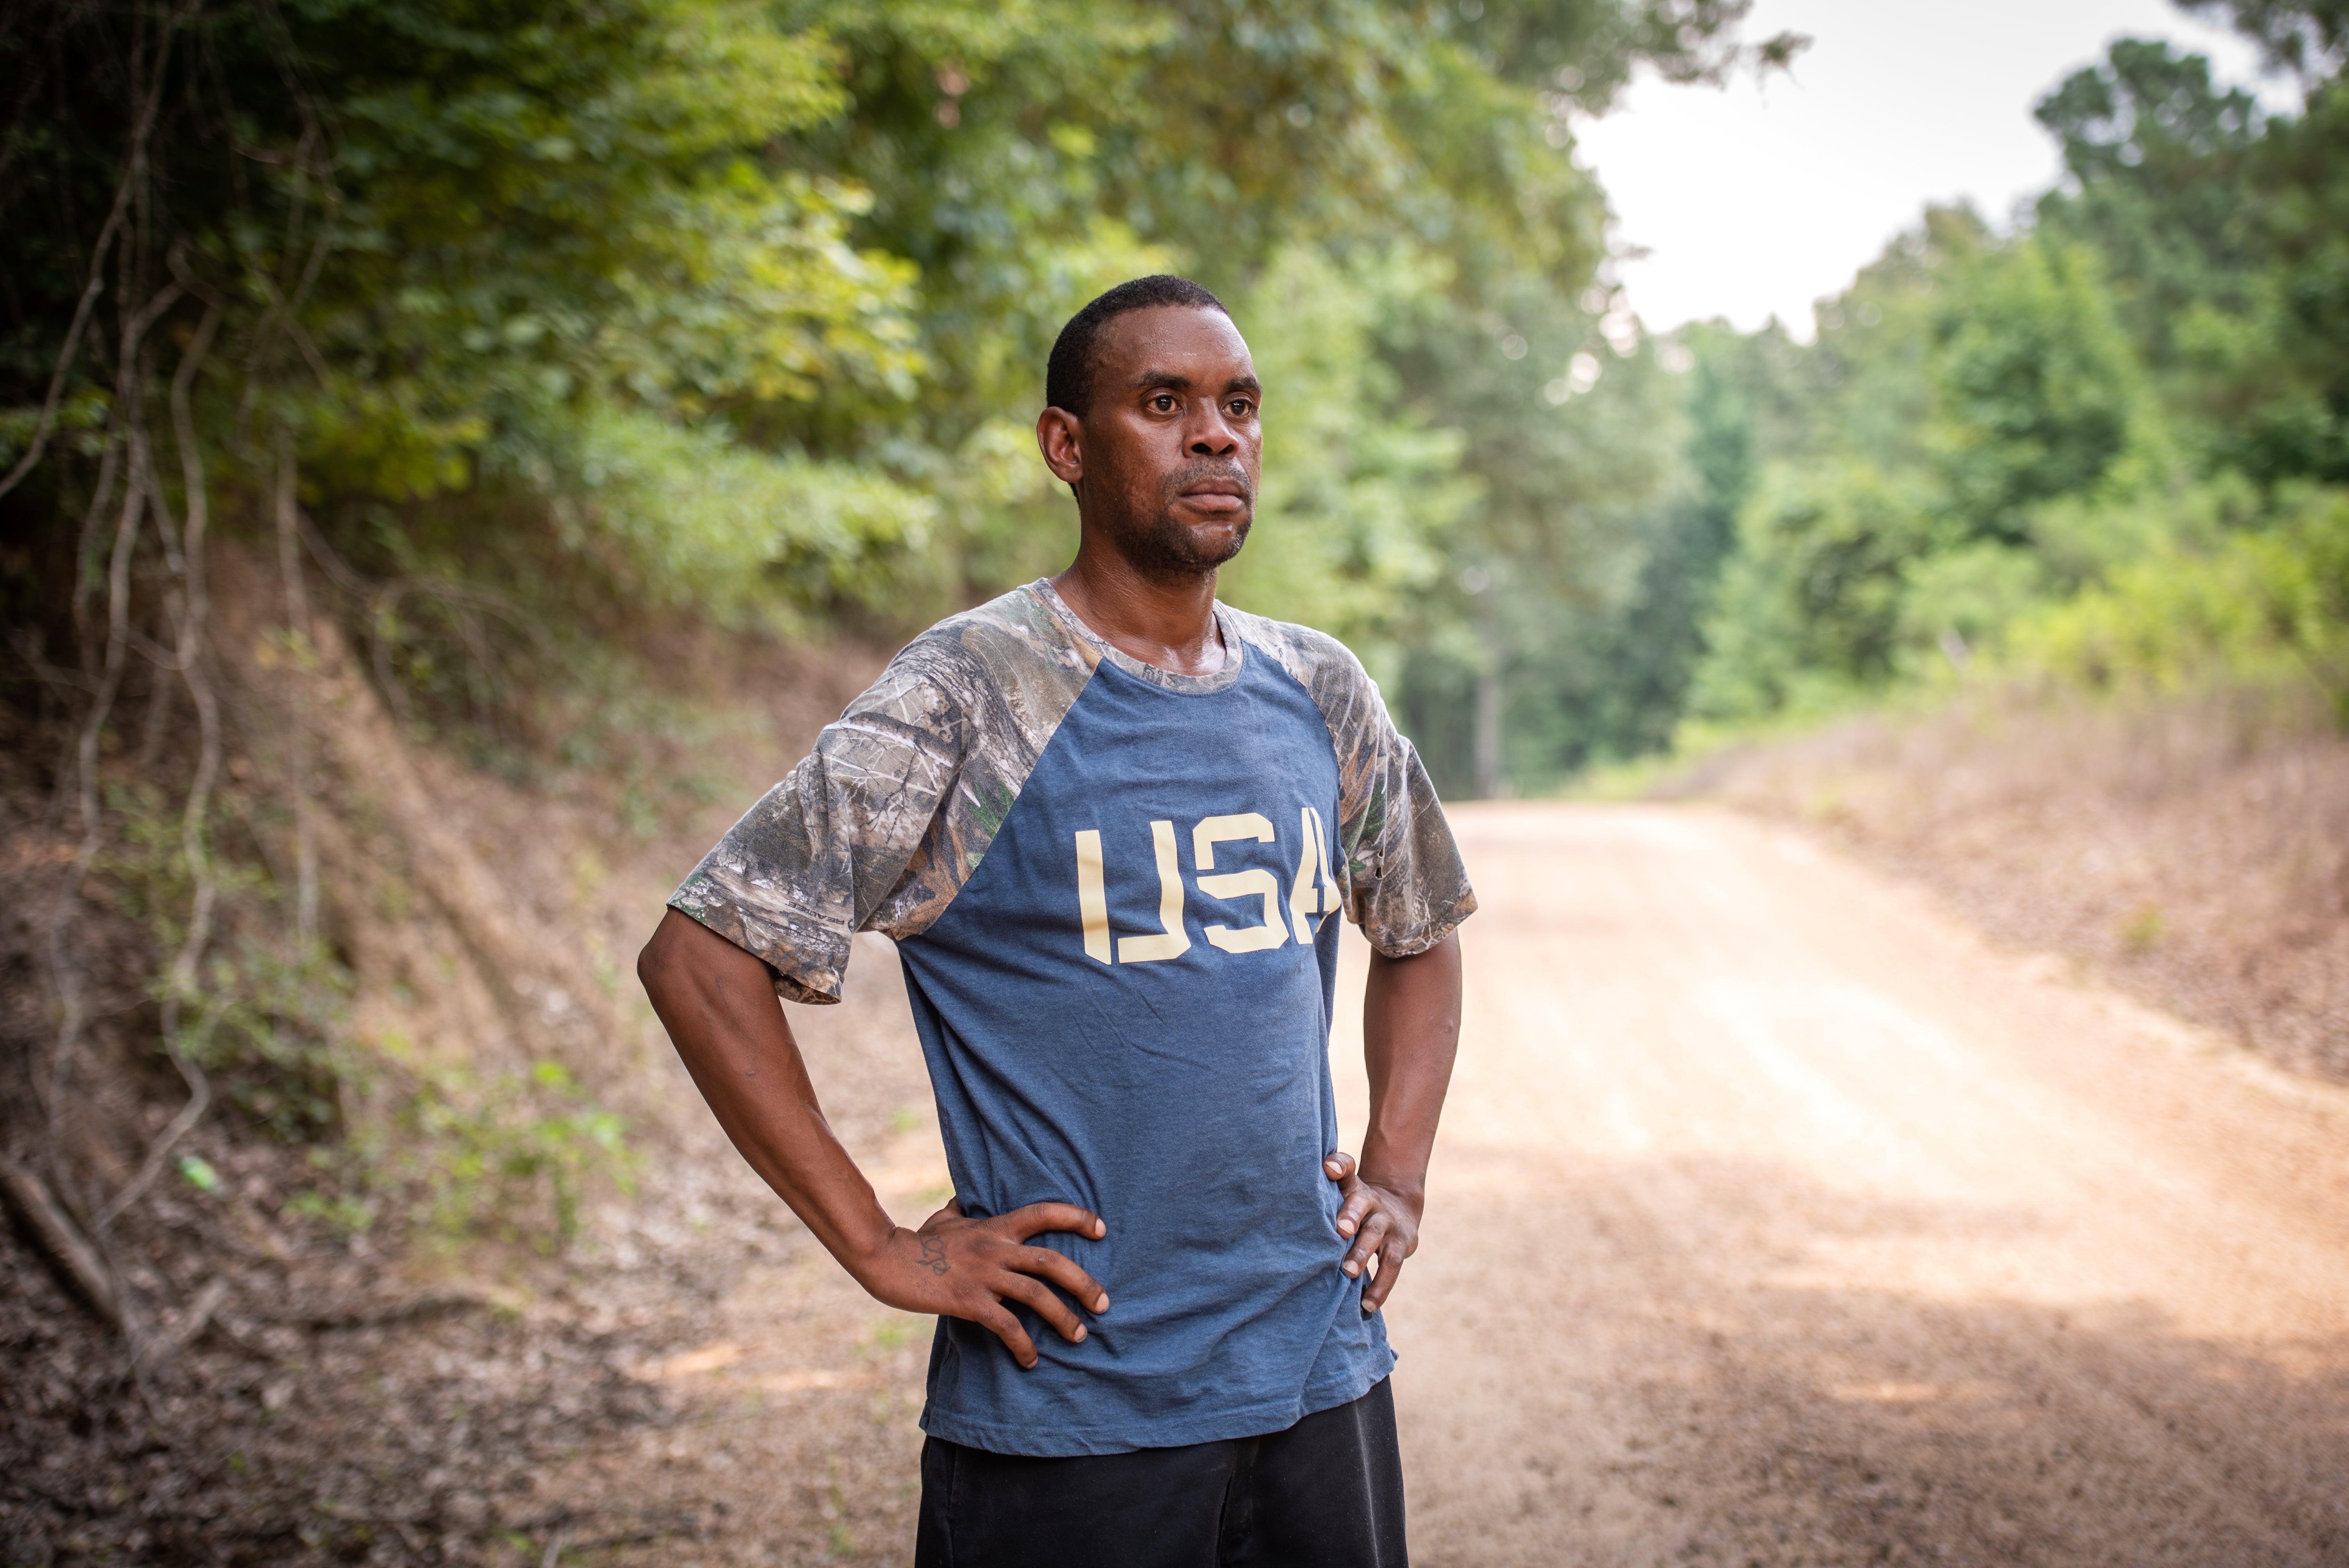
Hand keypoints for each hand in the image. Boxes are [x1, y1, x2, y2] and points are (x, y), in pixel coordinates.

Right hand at [854, 1197, 1109, 1368]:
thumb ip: (961, 1212)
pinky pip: (1007, 1326)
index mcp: (995, 1226)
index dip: (1076, 1217)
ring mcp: (984, 1275)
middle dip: (1084, 1283)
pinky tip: (1030, 1360)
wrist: (887, 1258)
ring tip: (1080, 1335)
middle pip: (1052, 1261)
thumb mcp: (945, 1219)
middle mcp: (995, 1248)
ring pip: (1037, 1295)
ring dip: (1064, 1317)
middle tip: (1104, 1303)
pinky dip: (1024, 1345)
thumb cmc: (918, 1241)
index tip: (1101, 1229)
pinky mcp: (969, 1301)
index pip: (1044, 1213)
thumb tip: (962, 1203)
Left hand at [1323, 1151, 1421, 1314]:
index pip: (1347, 1168)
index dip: (1339, 1165)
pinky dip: (1380, 1287)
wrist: (1399, 1208)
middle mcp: (1371, 1202)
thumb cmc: (1356, 1205)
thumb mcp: (1343, 1194)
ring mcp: (1387, 1223)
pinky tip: (1367, 1305)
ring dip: (1362, 1253)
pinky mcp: (1400, 1245)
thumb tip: (1301, 1197)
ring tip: (1348, 1272)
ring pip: (1376, 1236)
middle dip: (1350, 1216)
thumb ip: (1325, 1194)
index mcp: (1353, 1187)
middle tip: (1339, 1231)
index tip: (1328, 1169)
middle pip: (1361, 1204)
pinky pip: (1391, 1266)